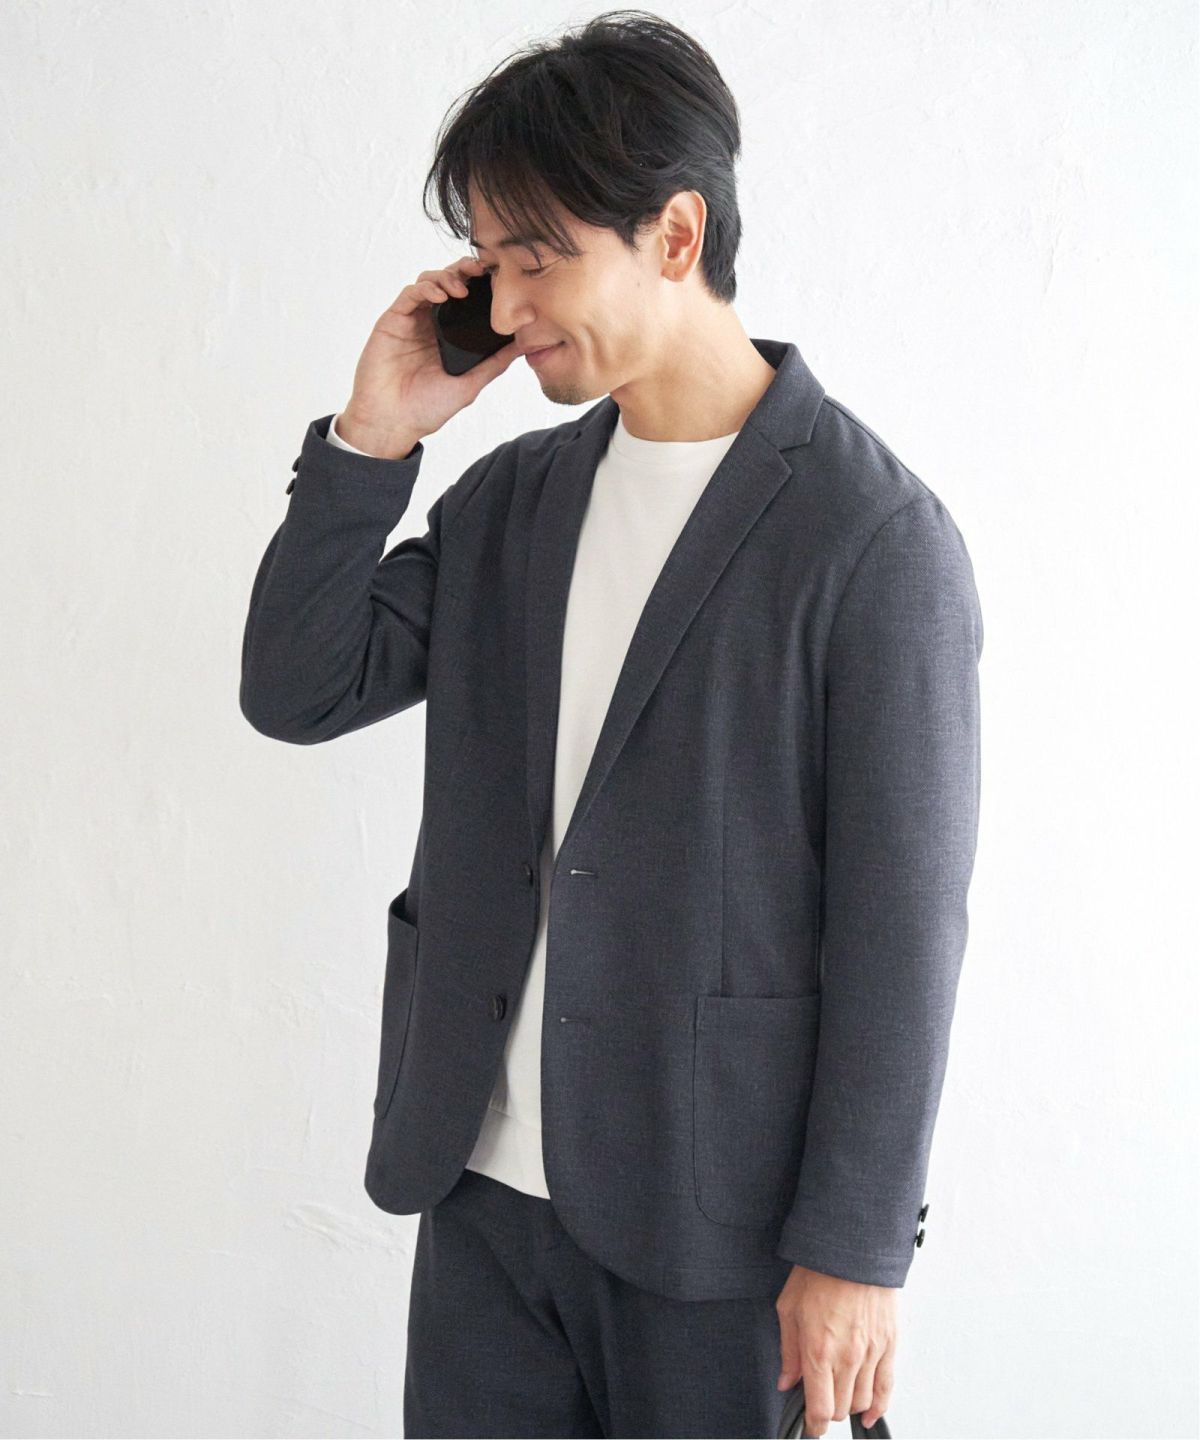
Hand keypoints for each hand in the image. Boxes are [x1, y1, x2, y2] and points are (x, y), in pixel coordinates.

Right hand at [342, 255, 521, 451]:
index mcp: (449, 336)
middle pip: (448, 282)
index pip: (466, 299)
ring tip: (461, 288)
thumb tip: (524, 346)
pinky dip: (425, 289)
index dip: (481, 285)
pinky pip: (409, 294)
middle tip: (482, 270)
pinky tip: (440, 295)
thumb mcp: (470, 385)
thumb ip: (494, 363)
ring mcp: (411, 321)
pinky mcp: (393, 321)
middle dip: (465, 271)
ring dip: (446, 277)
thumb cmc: (426, 409)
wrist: (392, 422)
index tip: (499, 279)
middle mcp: (430, 324)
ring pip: (428, 282)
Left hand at [775, 1265, 896, 1434]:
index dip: (815, 1424)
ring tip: (841, 1394)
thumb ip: (788, 1351)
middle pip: (841, 1409)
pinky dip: (879, 1406)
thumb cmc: (819, 1271)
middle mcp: (847, 1357)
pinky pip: (887, 1387)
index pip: (820, 1408)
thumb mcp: (789, 1307)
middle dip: (829, 1410)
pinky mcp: (890, 1344)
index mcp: (818, 1350)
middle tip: (821, 1398)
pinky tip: (870, 1412)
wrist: (852, 1247)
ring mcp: (872, 1353)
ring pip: (863, 1401)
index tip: (811, 1424)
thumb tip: (786, 1381)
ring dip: (850, 1405)